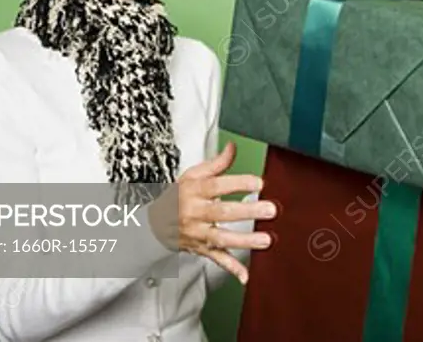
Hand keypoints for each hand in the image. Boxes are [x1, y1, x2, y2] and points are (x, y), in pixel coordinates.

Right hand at [148, 141, 276, 283]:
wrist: (152, 224)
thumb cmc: (177, 196)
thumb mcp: (192, 175)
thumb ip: (216, 164)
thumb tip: (233, 147)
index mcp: (193, 191)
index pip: (215, 186)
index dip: (237, 183)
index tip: (258, 182)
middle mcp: (194, 213)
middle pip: (221, 213)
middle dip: (247, 212)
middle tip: (270, 210)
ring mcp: (197, 233)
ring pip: (221, 238)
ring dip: (244, 241)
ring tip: (266, 240)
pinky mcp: (200, 249)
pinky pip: (216, 260)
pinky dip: (231, 269)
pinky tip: (245, 275)